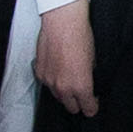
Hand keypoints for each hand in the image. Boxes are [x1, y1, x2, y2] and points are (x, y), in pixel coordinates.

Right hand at [36, 0, 96, 118]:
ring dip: (64, 92)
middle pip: (71, 107)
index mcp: (81, 86)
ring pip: (58, 96)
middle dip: (77, 102)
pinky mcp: (39, 72)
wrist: (62, 23)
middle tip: (81, 93)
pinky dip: (52, 79)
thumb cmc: (81, 38)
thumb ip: (89, 77)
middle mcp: (63, 88)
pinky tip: (58, 68)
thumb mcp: (93, 60)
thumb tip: (89, 83)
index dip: (92, 107)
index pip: (87, 108)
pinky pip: (47, 83)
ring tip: (69, 78)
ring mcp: (49, 81)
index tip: (93, 103)